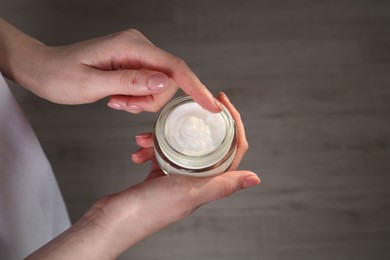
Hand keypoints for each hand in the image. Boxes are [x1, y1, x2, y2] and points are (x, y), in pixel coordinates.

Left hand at [0, 18, 220, 112]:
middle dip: (151, 101)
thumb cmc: (60, 75)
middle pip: (168, 80)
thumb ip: (130, 82)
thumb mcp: (92, 84)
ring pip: (159, 87)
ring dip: (141, 101)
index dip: (195, 87)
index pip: (174, 67)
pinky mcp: (134, 64)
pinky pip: (148, 86)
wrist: (43, 69)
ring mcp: (137, 55)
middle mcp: (139, 46)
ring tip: (116, 101)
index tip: (211, 106)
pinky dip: (137, 99)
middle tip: (122, 105)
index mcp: (131, 46)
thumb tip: (165, 83)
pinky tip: (117, 98)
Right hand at [26, 93, 258, 258]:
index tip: (223, 102)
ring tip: (146, 137)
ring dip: (164, 136)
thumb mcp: (191, 193)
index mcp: (211, 182)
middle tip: (192, 103)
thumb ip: (221, 185)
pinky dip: (151, 146)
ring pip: (181, 144)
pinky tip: (139, 148)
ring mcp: (179, 175)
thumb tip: (255, 178)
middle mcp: (198, 178)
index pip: (232, 148)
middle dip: (199, 123)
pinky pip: (162, 151)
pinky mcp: (161, 173)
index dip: (233, 123)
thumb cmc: (153, 209)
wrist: (117, 219)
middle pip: (207, 142)